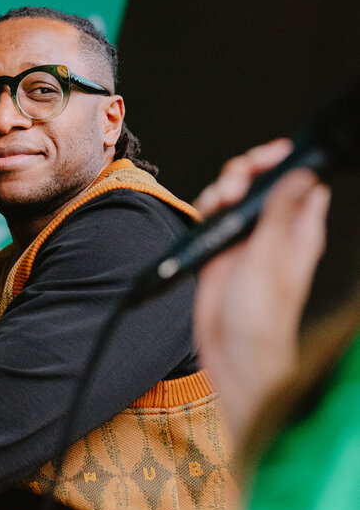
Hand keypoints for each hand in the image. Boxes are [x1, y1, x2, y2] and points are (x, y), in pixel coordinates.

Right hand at [193, 141, 329, 437]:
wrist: (231, 356)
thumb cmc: (260, 320)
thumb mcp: (270, 258)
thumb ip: (281, 213)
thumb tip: (302, 175)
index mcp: (299, 232)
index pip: (297, 183)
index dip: (283, 164)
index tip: (270, 154)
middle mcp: (273, 233)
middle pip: (261, 184)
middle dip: (246, 172)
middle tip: (236, 182)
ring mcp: (245, 242)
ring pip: (233, 197)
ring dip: (223, 189)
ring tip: (219, 199)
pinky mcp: (220, 252)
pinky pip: (211, 217)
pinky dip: (206, 209)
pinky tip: (206, 212)